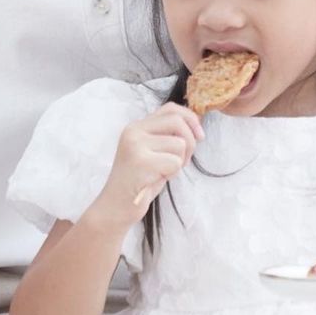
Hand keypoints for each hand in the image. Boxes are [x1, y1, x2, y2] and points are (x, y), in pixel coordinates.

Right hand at [92, 104, 203, 226]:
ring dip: (179, 162)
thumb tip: (195, 126)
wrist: (116, 206)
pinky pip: (175, 162)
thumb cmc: (139, 181)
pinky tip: (158, 179)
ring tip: (163, 172)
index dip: (190, 118)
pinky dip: (173, 173)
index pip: (170, 108)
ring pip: (179, 144)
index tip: (199, 134)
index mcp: (136, 127)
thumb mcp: (150, 152)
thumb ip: (165, 136)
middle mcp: (134, 131)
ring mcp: (136, 145)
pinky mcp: (142, 162)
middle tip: (185, 159)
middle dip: (191, 141)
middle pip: (177, 122)